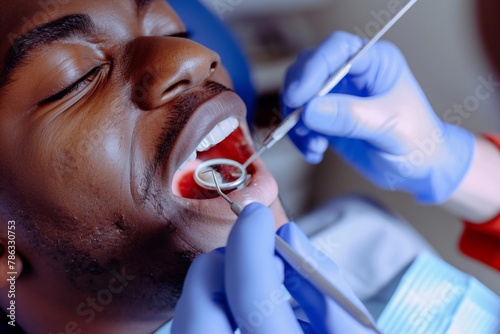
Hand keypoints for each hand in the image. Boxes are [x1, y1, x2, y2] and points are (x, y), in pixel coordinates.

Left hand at [172, 203, 375, 333]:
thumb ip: (327, 287)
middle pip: (200, 315)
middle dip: (220, 267)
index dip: (250, 245)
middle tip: (248, 250)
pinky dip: (212, 316)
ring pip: (190, 328)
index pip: (252, 295)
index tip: (256, 216)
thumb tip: (289, 236)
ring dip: (212, 292)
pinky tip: (240, 314)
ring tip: (249, 283)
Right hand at [282, 31, 474, 203]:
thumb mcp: (389, 127)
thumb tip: (310, 110)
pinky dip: (299, 136)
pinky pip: (299, 118)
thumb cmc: (417, 141)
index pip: (336, 50)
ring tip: (313, 144)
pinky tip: (315, 151)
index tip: (298, 97)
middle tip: (298, 123)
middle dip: (298, 96)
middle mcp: (352, 73)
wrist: (420, 168)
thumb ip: (350, 116)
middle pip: (309, 67)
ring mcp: (336, 94)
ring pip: (298, 94)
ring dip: (296, 121)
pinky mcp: (326, 116)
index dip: (313, 68)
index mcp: (375, 61)